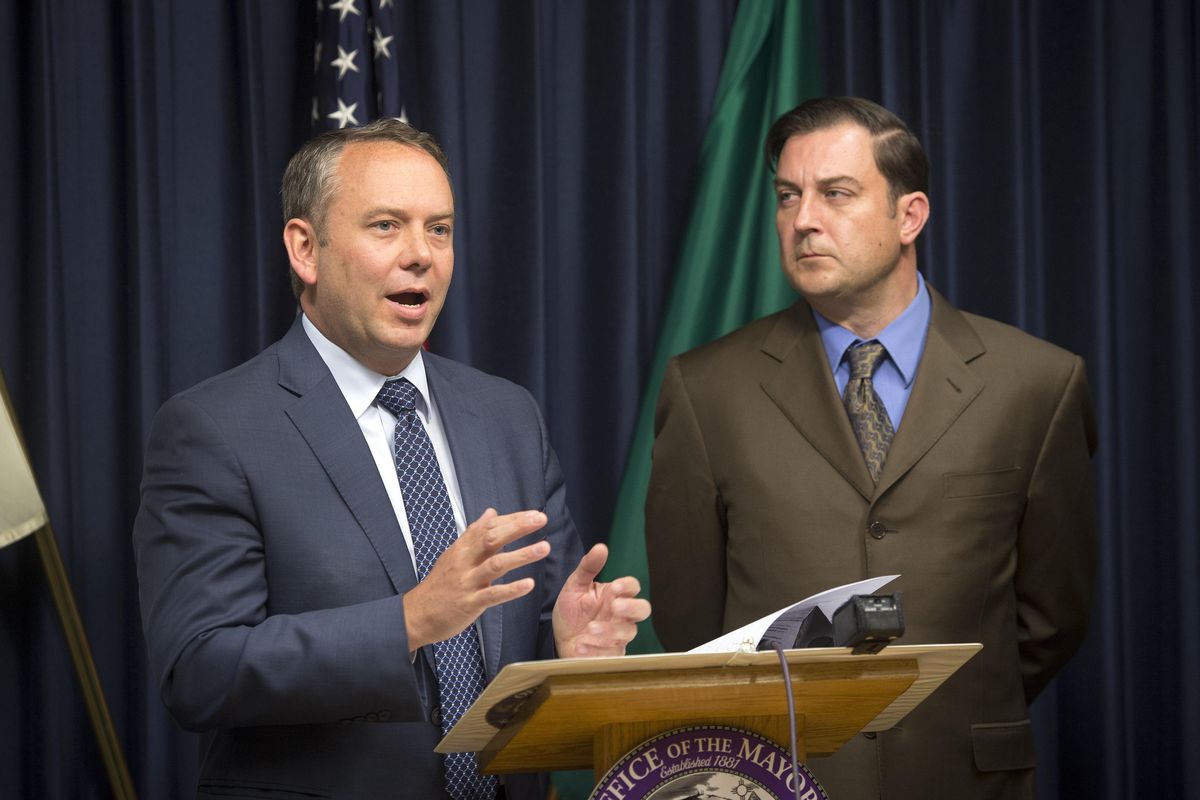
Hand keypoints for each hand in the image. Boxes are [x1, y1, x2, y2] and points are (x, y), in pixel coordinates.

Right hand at [403, 508, 549, 651]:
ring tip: (544, 548)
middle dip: (518, 527)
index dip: (512, 519)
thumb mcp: (454, 554)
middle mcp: (464, 561)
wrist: (415, 615)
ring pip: (496, 564)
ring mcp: (467, 582)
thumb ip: (474, 533)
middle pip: (492, 538)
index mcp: (462, 548)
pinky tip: (529, 585)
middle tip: (541, 519)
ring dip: (521, 555)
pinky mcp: (469, 603)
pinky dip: (511, 589)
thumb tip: (491, 512)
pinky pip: (492, 595)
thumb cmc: (439, 585)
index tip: (534, 514)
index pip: (489, 527)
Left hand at [552, 543, 651, 657]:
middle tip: (615, 606)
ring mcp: (619, 635)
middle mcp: (622, 615)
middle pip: (643, 610)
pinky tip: (581, 646)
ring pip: (627, 632)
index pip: (633, 587)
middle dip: (632, 607)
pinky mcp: (611, 654)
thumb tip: (601, 546)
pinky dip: (596, 649)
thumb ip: (588, 567)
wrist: (560, 638)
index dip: (628, 586)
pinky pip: (611, 653)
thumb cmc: (573, 610)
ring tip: (589, 628)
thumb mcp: (575, 585)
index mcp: (616, 595)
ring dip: (609, 630)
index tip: (616, 587)